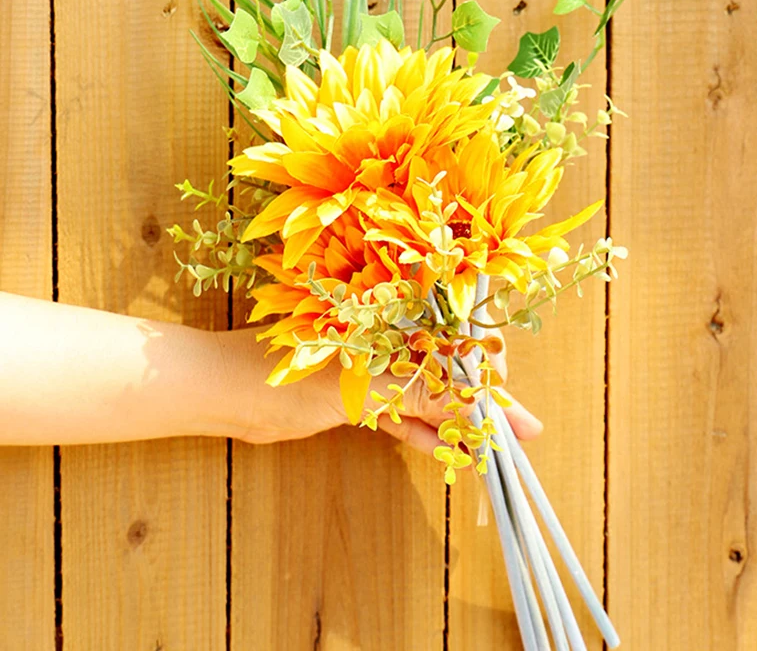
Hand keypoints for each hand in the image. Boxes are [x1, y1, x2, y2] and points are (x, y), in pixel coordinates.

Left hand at [216, 327, 542, 453]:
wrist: (229, 392)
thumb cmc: (295, 371)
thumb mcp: (370, 381)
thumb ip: (429, 393)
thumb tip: (486, 413)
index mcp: (396, 314)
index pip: (459, 344)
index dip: (491, 381)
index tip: (519, 418)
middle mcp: (389, 334)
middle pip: (447, 370)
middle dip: (479, 405)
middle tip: (514, 442)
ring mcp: (372, 364)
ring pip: (426, 393)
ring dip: (454, 422)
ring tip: (489, 451)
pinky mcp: (357, 392)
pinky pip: (399, 411)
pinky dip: (422, 431)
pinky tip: (448, 449)